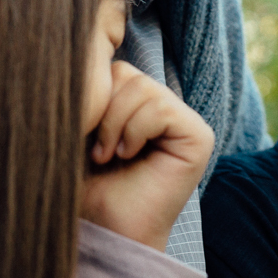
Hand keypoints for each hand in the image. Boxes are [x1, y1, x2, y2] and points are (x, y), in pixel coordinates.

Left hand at [81, 62, 213, 251]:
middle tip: (99, 152)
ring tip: (111, 156)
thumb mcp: (82, 130)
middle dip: (105, 112)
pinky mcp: (198, 136)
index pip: (115, 70)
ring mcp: (186, 122)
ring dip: (116, 124)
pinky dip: (134, 130)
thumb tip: (79, 46)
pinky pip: (159, 106)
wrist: (103, 231)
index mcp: (141, 106)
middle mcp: (167, 110)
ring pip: (142, 87)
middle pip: (128, 73)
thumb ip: (92, 92)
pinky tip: (129, 155)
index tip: (85, 138)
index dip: (95, 99)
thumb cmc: (87, 185)